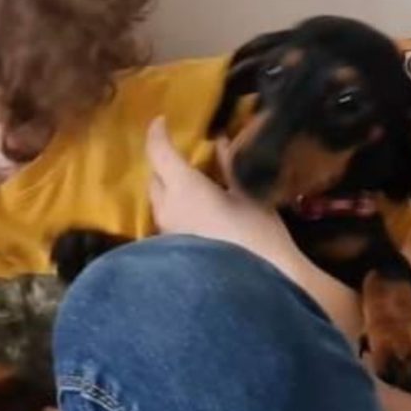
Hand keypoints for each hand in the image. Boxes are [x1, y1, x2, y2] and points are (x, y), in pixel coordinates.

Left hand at [147, 117, 362, 340]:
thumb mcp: (248, 196)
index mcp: (183, 188)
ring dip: (171, 192)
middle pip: (155, 180)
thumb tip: (220, 141)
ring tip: (193, 186)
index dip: (157, 134)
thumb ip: (230, 166)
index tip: (161, 121)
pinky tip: (198, 216)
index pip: (159, 153)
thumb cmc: (256, 236)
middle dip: (164, 166)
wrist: (252, 290)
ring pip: (160, 204)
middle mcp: (166, 209)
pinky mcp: (171, 253)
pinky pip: (169, 223)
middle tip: (182, 157)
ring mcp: (166, 234)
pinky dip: (178, 212)